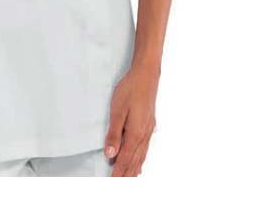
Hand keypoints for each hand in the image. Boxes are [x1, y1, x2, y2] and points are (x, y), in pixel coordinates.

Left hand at [104, 61, 159, 176]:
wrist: (146, 75)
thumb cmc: (130, 90)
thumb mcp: (117, 110)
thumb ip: (114, 134)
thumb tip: (110, 154)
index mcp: (135, 133)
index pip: (125, 159)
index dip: (117, 172)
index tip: (111, 183)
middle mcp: (144, 135)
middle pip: (134, 161)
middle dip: (126, 175)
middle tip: (117, 185)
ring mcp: (148, 131)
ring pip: (141, 157)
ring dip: (133, 169)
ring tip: (127, 179)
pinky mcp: (149, 126)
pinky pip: (144, 149)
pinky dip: (140, 160)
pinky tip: (138, 163)